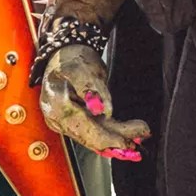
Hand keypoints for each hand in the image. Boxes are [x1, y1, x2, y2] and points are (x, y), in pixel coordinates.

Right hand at [40, 43, 149, 159]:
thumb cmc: (72, 58)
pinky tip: (126, 138)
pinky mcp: (74, 121)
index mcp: (56, 105)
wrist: (65, 54)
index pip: (83, 128)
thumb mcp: (81, 67)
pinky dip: (111, 135)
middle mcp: (57, 117)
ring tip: (139, 135)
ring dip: (117, 138)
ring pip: (94, 135)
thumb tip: (101, 109)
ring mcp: (65, 121)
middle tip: (139, 140)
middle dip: (115, 141)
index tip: (125, 142)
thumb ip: (91, 88)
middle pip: (89, 136)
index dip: (105, 137)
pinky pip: (93, 132)